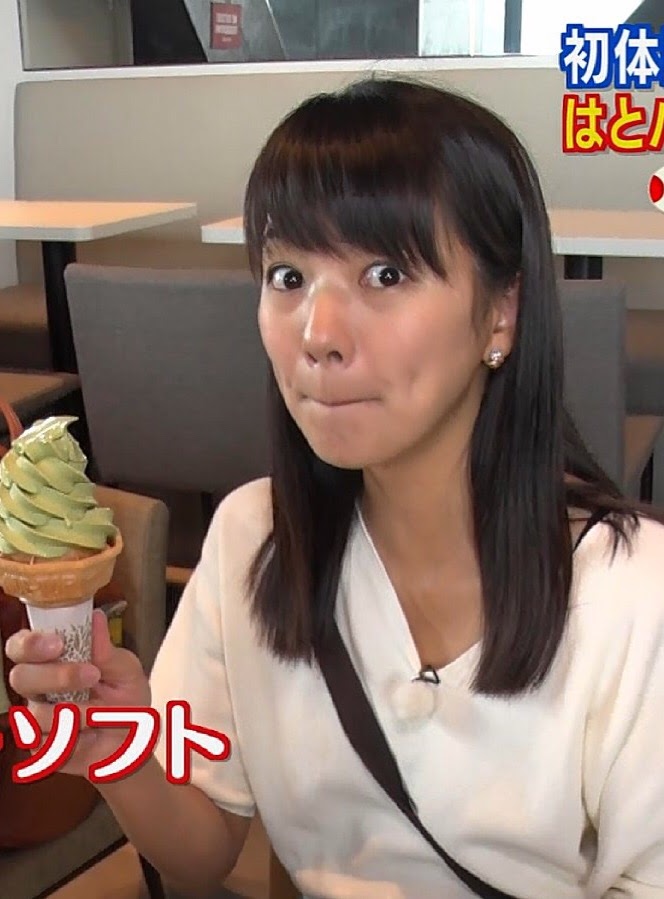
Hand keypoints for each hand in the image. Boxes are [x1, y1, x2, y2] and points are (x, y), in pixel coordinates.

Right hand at [5, 609, 150, 778]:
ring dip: (75, 712)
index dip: (31, 643)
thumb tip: (96, 618)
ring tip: (101, 712)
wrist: (135, 741)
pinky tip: (90, 733)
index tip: (57, 644)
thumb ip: (108, 651)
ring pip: (35, 713)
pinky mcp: (41, 745)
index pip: (22, 645)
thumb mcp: (126, 672)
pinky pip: (45, 742)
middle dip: (54, 676)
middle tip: (91, 675)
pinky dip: (74, 737)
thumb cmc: (127, 698)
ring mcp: (37, 716)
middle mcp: (38, 685)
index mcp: (53, 659)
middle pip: (20, 677)